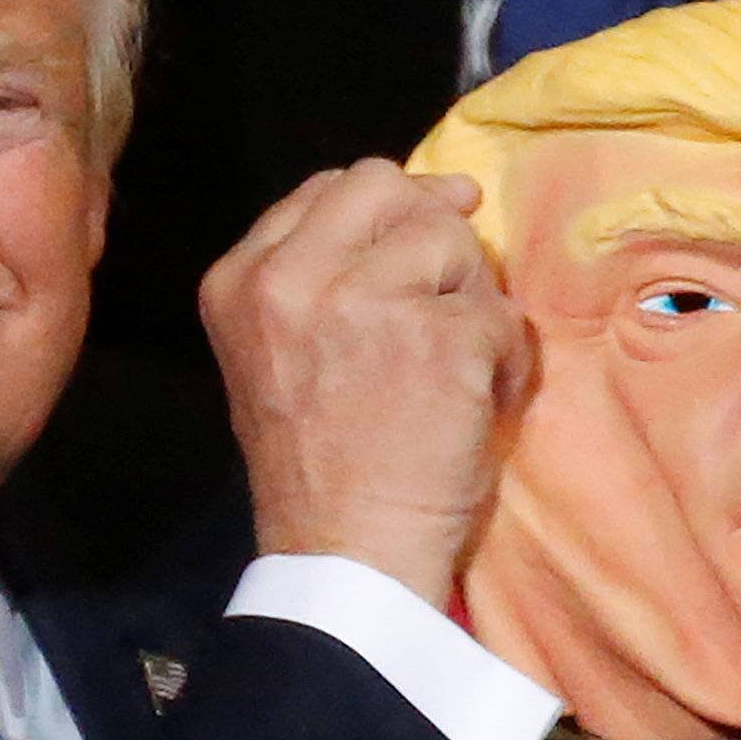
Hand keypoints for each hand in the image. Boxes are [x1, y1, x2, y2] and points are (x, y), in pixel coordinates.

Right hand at [199, 159, 530, 609]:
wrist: (343, 553)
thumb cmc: (315, 464)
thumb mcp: (275, 350)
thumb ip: (321, 274)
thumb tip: (433, 200)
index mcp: (238, 280)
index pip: (326, 189)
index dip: (381, 215)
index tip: (401, 263)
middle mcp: (289, 277)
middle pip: (386, 185)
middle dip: (425, 233)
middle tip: (437, 297)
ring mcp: (362, 300)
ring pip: (450, 239)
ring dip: (468, 298)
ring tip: (451, 364)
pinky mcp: (437, 333)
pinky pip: (498, 310)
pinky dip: (502, 359)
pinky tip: (472, 403)